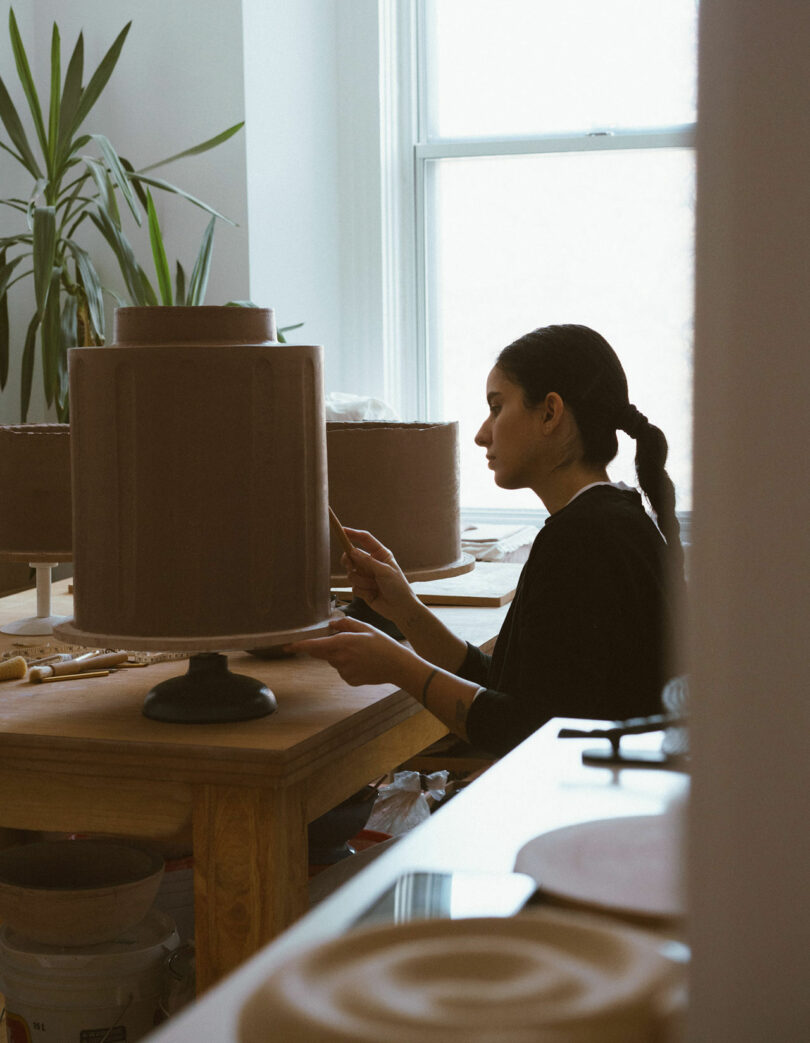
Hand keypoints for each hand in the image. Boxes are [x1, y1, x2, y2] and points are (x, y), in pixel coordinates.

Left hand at [289, 616, 417, 686]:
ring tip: (361, 653)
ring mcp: (344, 672)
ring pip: (333, 661)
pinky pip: (342, 670)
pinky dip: (348, 665)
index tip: (286, 646)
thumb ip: (346, 624)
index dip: (299, 646)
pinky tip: (363, 663)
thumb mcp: (366, 628)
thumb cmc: (383, 644)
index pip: (314, 646)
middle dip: (326, 646)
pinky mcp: (349, 680)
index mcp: (343, 643)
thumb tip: (331, 624)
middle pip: (321, 653)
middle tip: (347, 642)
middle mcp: (341, 659)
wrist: (397, 666)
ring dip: (340, 656)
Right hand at [341, 528, 419, 623]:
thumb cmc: (398, 587)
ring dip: (361, 581)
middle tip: (351, 566)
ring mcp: (366, 575)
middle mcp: (371, 563)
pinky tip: (373, 595)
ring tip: (374, 586)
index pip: (364, 539)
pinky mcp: (362, 588)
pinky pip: (353, 586)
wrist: (400, 609)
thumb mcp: (384, 571)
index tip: (342, 530)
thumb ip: (367, 561)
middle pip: (351, 555)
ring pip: (351, 573)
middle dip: (350, 562)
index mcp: (380, 554)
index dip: (353, 534)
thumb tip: (352, 551)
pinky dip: (362, 591)